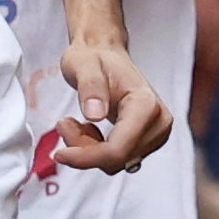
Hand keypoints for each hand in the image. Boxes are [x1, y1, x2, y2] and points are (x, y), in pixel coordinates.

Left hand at [47, 37, 168, 171]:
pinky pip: (118, 160)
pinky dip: (96, 150)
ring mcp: (155, 133)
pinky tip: (88, 129)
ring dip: (89, 149)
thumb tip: (95, 114)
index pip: (118, 149)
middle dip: (85, 150)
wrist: (105, 55)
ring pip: (116, 163)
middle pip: (117, 159)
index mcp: (146, 104)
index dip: (87, 157)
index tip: (60, 154)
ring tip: (75, 123)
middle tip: (65, 124)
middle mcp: (158, 122)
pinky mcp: (147, 140)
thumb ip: (90, 87)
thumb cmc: (94, 58)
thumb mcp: (83, 65)